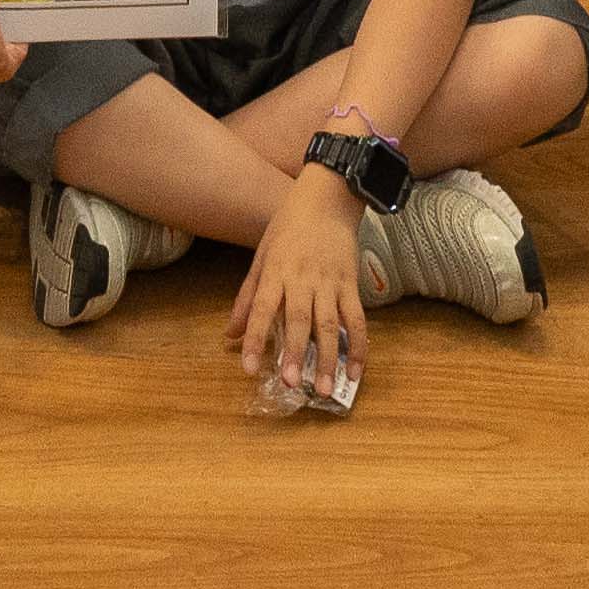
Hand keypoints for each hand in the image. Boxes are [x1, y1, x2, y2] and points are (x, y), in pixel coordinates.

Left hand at [228, 164, 370, 397]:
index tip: (247, 368)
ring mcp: (330, 283)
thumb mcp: (261, 257)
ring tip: (322, 389)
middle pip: (298, 320)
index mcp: (276, 272)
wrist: (327, 200)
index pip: (261, 309)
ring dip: (327, 359)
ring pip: (330, 325)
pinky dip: (359, 346)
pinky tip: (356, 371)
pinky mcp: (351, 285)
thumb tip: (229, 335)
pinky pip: (357, 320)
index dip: (254, 338)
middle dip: (294, 354)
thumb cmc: (287, 228)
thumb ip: (247, 298)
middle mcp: (302, 279)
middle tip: (290, 385)